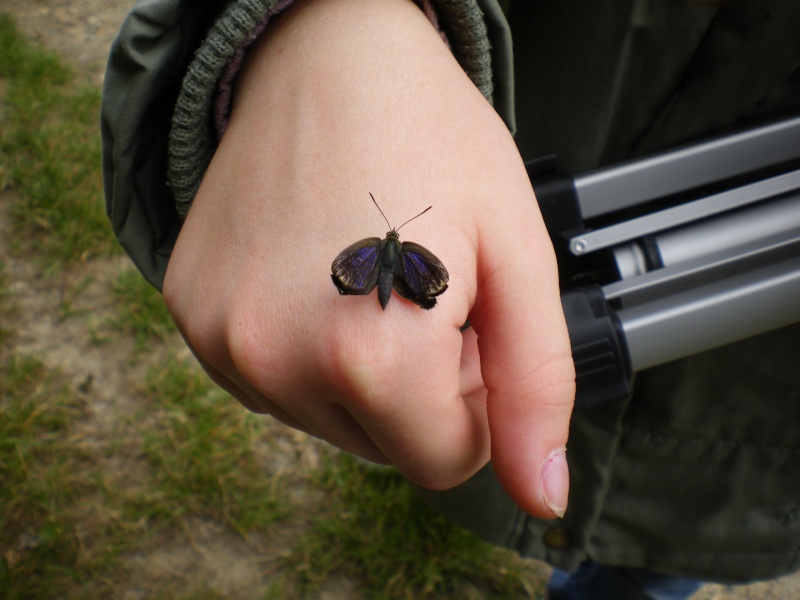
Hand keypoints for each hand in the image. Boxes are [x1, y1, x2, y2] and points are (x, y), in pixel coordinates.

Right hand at [163, 0, 574, 518]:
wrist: (325, 54)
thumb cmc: (427, 134)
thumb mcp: (517, 255)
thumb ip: (535, 386)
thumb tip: (542, 495)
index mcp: (369, 352)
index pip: (446, 461)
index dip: (475, 402)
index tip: (474, 334)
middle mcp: (276, 359)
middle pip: (385, 446)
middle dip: (422, 387)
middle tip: (426, 293)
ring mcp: (222, 341)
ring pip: (327, 418)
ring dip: (364, 369)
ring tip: (373, 277)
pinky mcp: (191, 316)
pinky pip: (272, 379)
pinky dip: (307, 348)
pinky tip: (320, 276)